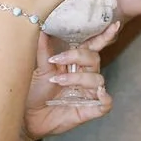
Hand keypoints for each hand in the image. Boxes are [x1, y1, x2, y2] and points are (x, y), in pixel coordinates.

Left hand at [22, 24, 115, 139]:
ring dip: (78, 78)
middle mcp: (84, 77)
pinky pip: (105, 104)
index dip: (104, 36)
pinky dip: (105, 98)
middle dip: (78, 56)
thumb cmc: (35, 92)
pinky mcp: (88, 110)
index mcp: (75, 64)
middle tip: (56, 60)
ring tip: (57, 80)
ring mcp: (88, 94)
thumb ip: (44, 50)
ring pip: (97, 79)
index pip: (92, 47)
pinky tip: (98, 94)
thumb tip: (42, 27)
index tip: (114, 24)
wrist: (26, 116)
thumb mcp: (40, 69)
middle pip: (94, 59)